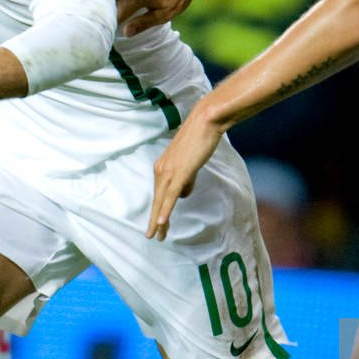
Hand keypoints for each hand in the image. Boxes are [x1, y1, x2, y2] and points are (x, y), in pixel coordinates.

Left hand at [147, 105, 224, 239]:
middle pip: (157, 200)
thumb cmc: (200, 139)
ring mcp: (169, 171)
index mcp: (162, 166)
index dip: (158, 210)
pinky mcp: (179, 172)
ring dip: (159, 220)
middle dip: (154, 220)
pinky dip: (166, 209)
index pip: (159, 194)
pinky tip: (162, 222)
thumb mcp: (190, 163)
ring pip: (162, 201)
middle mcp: (161, 169)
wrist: (205, 121)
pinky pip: (171, 195)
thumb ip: (186, 179)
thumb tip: (183, 195)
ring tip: (157, 236)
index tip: (156, 225)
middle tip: (153, 237)